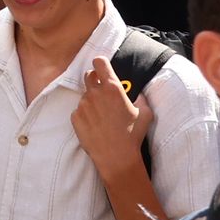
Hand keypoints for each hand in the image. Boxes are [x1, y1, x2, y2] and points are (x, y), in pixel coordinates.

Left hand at [69, 57, 152, 182]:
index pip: (99, 62)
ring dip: (91, 101)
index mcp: (113, 88)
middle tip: (102, 92)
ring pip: (84, 95)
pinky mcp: (75, 117)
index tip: (102, 68)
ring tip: (102, 116)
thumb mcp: (145, 114)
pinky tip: (95, 125)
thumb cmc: (132, 135)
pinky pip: (78, 110)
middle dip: (94, 80)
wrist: (116, 157)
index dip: (100, 64)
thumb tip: (139, 94)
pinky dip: (85, 115)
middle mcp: (95, 94)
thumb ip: (141, 99)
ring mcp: (83, 105)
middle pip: (88, 75)